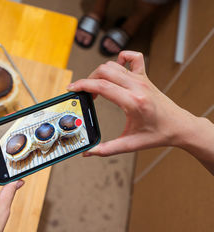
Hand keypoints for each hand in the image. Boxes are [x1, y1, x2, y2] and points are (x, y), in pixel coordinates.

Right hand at [67, 50, 194, 155]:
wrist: (179, 126)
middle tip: (84, 93)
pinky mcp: (145, 77)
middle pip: (105, 71)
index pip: (102, 86)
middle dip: (88, 79)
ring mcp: (142, 79)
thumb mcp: (130, 144)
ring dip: (100, 73)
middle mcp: (137, 87)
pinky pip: (133, 57)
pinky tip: (116, 69)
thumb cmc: (158, 134)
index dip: (83, 85)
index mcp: (133, 102)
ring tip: (96, 87)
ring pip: (114, 65)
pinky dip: (122, 58)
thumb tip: (88, 152)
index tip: (72, 88)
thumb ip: (107, 149)